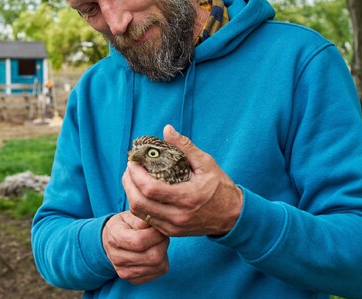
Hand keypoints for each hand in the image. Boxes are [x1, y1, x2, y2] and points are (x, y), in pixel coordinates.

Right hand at [101, 211, 169, 283]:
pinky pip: (159, 272)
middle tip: (162, 234)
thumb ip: (142, 219)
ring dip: (164, 252)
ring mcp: (125, 272)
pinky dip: (163, 261)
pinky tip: (156, 252)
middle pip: (153, 256)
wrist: (111, 241)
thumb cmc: (124, 225)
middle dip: (163, 243)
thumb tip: (154, 221)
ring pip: (159, 265)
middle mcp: (117, 258)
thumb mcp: (130, 216)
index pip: (140, 241)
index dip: (155, 234)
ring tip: (158, 242)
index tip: (159, 227)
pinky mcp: (134, 280)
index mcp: (114, 238)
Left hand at [123, 124, 242, 236]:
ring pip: (139, 213)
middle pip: (139, 203)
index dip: (136, 175)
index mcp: (187, 198)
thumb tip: (167, 129)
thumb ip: (185, 146)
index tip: (132, 161)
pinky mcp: (171, 232)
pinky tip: (140, 192)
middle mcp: (178, 216)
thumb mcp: (206, 163)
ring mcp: (173, 227)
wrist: (233, 216)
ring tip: (131, 179)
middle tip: (129, 169)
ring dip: (130, 194)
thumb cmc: (220, 187)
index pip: (150, 189)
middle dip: (128, 184)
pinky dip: (139, 206)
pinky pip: (147, 221)